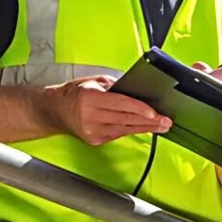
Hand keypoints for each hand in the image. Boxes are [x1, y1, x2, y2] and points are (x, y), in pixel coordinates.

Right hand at [44, 75, 171, 145]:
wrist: (54, 111)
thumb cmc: (75, 93)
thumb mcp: (95, 81)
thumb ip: (116, 86)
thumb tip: (138, 90)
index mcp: (90, 98)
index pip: (121, 104)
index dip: (139, 109)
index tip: (155, 113)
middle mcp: (90, 116)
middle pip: (126, 119)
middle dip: (149, 121)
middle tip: (166, 121)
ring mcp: (92, 131)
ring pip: (125, 129)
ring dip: (145, 128)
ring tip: (162, 126)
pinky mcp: (94, 140)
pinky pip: (118, 134)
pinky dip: (132, 130)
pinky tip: (145, 128)